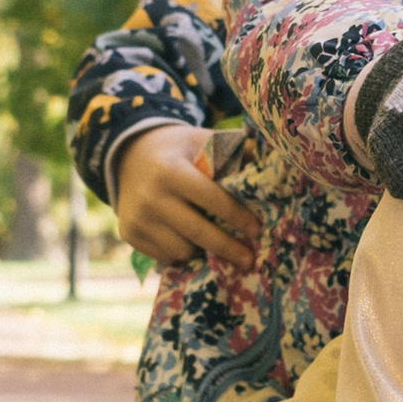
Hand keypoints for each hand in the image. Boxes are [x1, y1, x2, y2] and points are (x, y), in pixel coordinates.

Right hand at [113, 124, 257, 266]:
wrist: (130, 155)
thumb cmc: (179, 150)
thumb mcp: (203, 141)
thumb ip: (236, 152)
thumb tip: (273, 166)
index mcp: (171, 171)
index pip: (211, 199)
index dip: (237, 216)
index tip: (257, 230)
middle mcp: (151, 197)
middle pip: (198, 232)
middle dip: (228, 248)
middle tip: (250, 260)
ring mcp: (137, 219)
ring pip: (182, 250)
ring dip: (203, 250)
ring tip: (215, 242)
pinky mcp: (129, 235)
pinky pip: (165, 256)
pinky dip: (182, 253)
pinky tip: (191, 241)